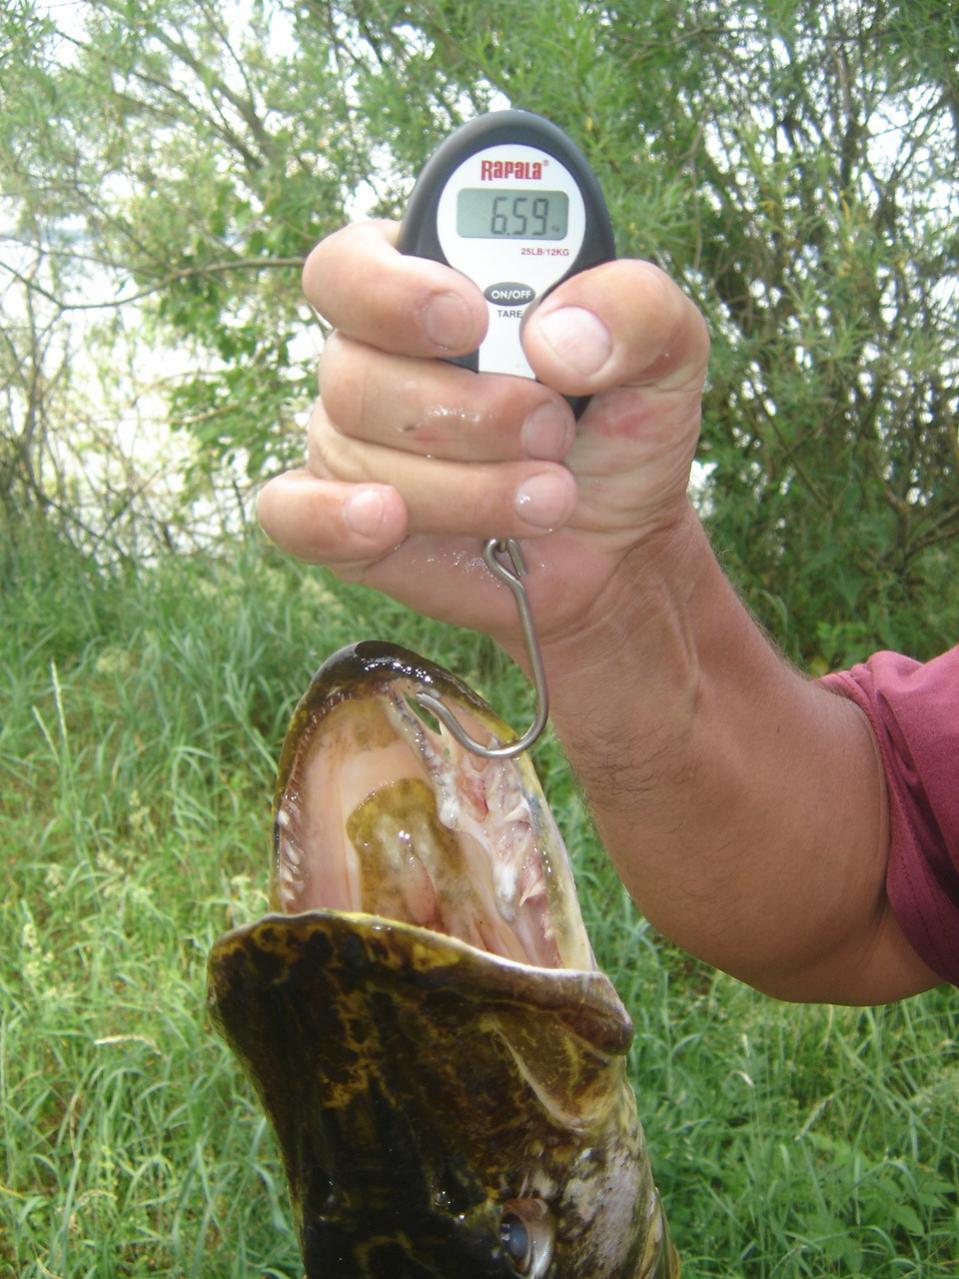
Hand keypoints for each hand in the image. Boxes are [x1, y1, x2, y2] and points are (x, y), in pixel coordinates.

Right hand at [258, 219, 709, 662]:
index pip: (352, 262)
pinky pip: (291, 513)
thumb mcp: (667, 352)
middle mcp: (374, 357)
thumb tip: (556, 338)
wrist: (616, 546)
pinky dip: (333, 518)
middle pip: (355, 367)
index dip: (395, 288)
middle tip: (553, 431)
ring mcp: (350, 440)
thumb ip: (636, 308)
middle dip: (469, 411)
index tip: (470, 317)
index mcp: (429, 287)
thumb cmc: (621, 432)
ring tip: (547, 498)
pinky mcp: (342, 518)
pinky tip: (388, 522)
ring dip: (467, 485)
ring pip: (355, 450)